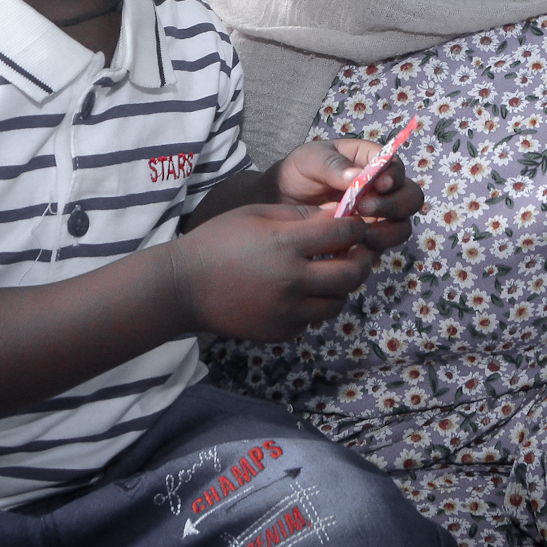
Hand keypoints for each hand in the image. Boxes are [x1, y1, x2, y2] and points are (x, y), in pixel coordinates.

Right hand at [173, 202, 380, 341]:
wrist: (183, 287)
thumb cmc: (218, 241)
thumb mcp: (258, 214)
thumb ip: (300, 216)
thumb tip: (336, 216)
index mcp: (287, 244)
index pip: (343, 234)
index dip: (356, 227)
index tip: (355, 225)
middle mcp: (292, 281)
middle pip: (352, 274)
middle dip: (362, 260)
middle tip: (359, 252)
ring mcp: (287, 311)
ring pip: (337, 302)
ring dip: (342, 287)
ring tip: (331, 273)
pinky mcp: (280, 332)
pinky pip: (312, 320)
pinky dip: (315, 306)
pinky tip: (302, 293)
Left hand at [270, 140, 423, 253]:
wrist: (280, 202)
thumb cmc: (299, 173)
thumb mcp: (310, 159)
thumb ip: (332, 165)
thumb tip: (357, 176)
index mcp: (370, 161)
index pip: (395, 166)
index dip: (393, 176)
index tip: (379, 184)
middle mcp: (381, 189)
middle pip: (410, 197)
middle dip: (394, 205)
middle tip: (365, 209)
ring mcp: (378, 216)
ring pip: (402, 226)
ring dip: (387, 231)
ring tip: (361, 233)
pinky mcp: (369, 239)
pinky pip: (383, 247)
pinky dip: (372, 249)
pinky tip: (351, 246)